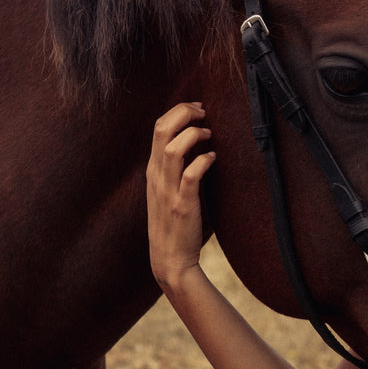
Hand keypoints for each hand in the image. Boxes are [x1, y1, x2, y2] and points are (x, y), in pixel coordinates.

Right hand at [146, 102, 215, 291]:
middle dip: (183, 113)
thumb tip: (198, 145)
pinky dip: (203, 161)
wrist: (170, 259)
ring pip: (172, 148)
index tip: (197, 109)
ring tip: (209, 133)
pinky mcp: (182, 205)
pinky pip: (191, 175)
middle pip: (162, 130)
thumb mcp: (170, 190)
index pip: (158, 127)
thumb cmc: (175, 223)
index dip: (177, 112)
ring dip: (193, 134)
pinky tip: (214, 158)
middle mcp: (157, 176)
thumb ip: (178, 168)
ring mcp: (167, 190)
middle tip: (203, 111)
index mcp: (153, 170)